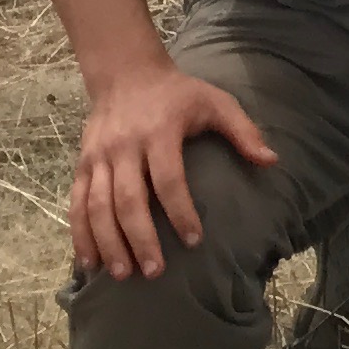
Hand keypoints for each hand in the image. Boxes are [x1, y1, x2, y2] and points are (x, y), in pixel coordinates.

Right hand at [70, 61, 279, 278]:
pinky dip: (80, 234)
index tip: (194, 241)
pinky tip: (87, 263)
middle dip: (140, 238)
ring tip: (121, 275)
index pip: (168, 178)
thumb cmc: (178, 93)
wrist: (126, 73)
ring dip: (107, 243)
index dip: (180, 211)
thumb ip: (244, 131)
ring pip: (97, 205)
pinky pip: (76, 203)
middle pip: (128, 199)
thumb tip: (272, 161)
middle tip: (154, 271)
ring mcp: (98, 156)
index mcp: (159, 131)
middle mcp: (124, 146)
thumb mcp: (216, 102)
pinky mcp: (82, 164)